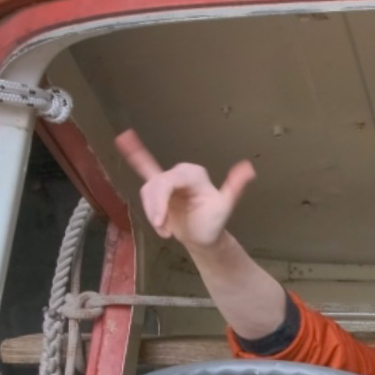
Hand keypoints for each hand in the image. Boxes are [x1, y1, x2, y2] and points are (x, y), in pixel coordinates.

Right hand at [115, 130, 254, 253]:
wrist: (203, 236)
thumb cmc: (213, 223)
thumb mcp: (224, 207)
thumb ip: (234, 187)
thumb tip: (249, 168)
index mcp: (194, 174)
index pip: (169, 182)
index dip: (160, 202)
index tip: (159, 223)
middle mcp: (180, 172)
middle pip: (155, 186)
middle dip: (155, 209)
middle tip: (162, 231)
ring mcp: (168, 179)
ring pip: (147, 191)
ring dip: (152, 211)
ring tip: (164, 231)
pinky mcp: (159, 187)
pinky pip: (145, 167)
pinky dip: (135, 154)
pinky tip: (125, 138)